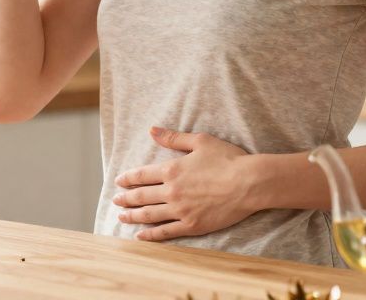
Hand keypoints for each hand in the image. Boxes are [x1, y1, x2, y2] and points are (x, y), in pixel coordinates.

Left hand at [113, 126, 260, 241]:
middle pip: (142, 196)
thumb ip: (173, 138)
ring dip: (133, 216)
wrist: (249, 183)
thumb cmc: (227, 159)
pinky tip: (140, 236)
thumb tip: (152, 130)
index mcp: (172, 169)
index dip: (128, 179)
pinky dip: (151, 235)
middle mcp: (171, 191)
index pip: (142, 175)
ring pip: (149, 215)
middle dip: (126, 199)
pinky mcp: (192, 225)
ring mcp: (181, 210)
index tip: (118, 182)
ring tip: (122, 217)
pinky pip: (166, 232)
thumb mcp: (200, 141)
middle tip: (115, 201)